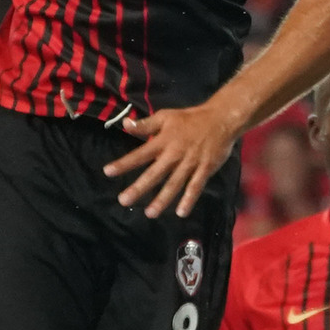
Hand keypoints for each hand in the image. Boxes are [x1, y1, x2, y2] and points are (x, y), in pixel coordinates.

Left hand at [104, 100, 240, 217]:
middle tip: (123, 201)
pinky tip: (181, 213)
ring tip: (150, 213)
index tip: (108, 172)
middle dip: (139, 188)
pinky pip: (196, 186)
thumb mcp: (165, 116)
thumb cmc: (190, 118)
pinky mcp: (205, 169)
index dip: (124, 163)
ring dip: (162, 199)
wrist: (221, 119)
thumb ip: (145, 124)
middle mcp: (174, 154)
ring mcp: (190, 163)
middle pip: (154, 174)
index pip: (140, 154)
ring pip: (174, 184)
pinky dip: (189, 199)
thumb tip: (125, 124)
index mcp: (163, 141)